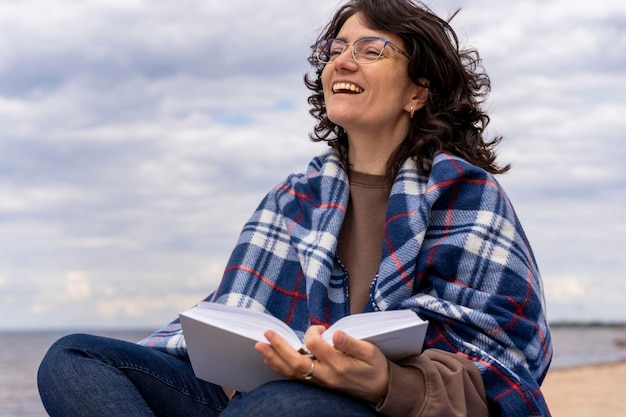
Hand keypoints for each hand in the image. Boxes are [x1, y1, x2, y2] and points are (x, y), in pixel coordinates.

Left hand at [254, 326, 388, 402]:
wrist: (381, 390)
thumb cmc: (376, 368)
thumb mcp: (371, 352)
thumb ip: (352, 343)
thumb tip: (335, 334)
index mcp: (339, 364)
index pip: (315, 345)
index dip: (313, 332)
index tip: (320, 327)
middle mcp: (326, 376)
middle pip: (296, 363)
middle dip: (279, 348)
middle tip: (265, 336)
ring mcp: (321, 382)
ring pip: (292, 373)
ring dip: (275, 359)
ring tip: (261, 348)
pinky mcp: (319, 384)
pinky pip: (296, 378)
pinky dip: (282, 369)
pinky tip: (273, 361)